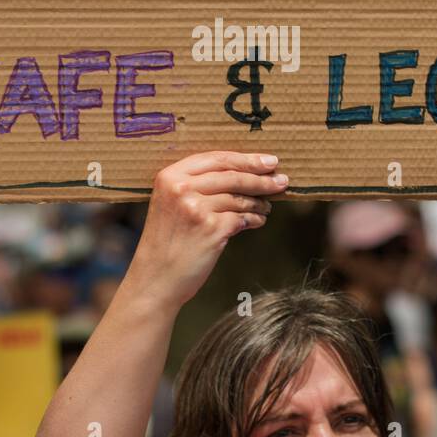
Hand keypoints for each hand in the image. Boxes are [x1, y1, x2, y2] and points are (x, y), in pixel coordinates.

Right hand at [125, 150, 287, 309]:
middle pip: (232, 175)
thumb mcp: (171, 204)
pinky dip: (255, 219)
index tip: (268, 161)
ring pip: (240, 197)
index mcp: (170, 176)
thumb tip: (243, 174)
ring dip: (260, 201)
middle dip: (261, 178)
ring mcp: (196, 208)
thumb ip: (196, 186)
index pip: (216, 158)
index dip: (246, 159)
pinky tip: (259, 221)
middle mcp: (181, 188)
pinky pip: (242, 218)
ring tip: (268, 206)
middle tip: (282, 180)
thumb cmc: (166, 242)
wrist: (155, 278)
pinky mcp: (210, 229)